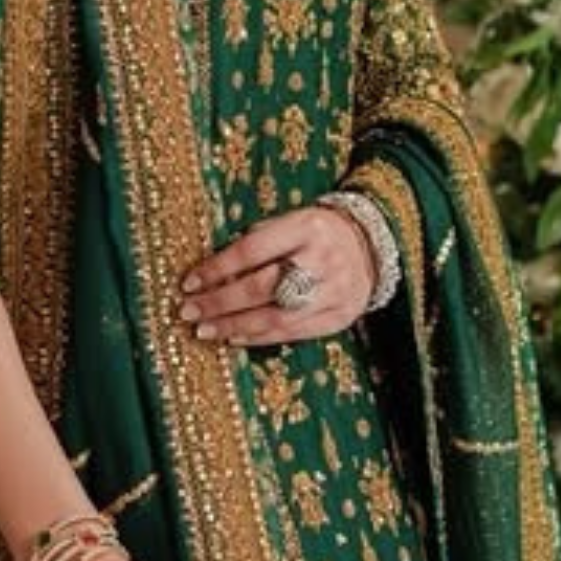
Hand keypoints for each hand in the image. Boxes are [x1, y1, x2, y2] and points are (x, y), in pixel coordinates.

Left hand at [176, 200, 378, 348]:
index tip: (188, 283)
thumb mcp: (292, 222)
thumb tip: (211, 272)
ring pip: (276, 317)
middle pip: (262, 287)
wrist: (372, 246)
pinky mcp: (340, 317)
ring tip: (204, 331)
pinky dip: (260, 338)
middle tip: (189, 311)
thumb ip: (258, 241)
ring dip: (234, 327)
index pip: (252, 250)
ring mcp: (334, 292)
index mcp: (307, 227)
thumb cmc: (318, 232)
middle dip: (219, 302)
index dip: (217, 268)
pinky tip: (235, 338)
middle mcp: (322, 260)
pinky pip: (294, 333)